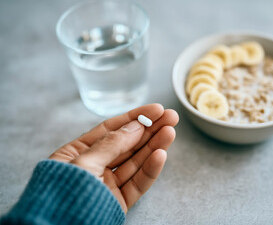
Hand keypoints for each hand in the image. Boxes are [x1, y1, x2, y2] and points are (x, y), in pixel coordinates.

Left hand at [49, 104, 178, 213]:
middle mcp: (94, 166)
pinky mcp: (118, 201)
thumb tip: (136, 126)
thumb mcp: (84, 163)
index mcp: (77, 153)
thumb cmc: (62, 196)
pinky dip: (150, 169)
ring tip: (170, 132)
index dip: (134, 117)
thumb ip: (111, 144)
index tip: (156, 109)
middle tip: (171, 117)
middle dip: (150, 130)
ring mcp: (107, 184)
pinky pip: (137, 183)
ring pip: (136, 162)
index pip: (110, 129)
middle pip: (127, 144)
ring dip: (154, 146)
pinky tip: (161, 154)